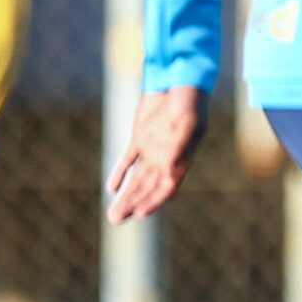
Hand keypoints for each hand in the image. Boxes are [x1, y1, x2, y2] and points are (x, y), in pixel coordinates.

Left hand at [105, 86, 206, 222]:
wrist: (179, 82)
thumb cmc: (189, 102)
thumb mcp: (188, 122)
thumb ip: (180, 144)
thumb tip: (169, 168)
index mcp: (180, 159)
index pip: (166, 188)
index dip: (154, 202)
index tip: (140, 215)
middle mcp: (166, 159)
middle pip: (148, 189)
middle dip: (134, 205)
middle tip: (116, 219)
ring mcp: (153, 150)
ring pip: (137, 179)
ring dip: (126, 196)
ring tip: (113, 214)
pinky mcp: (140, 138)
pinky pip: (129, 160)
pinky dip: (120, 174)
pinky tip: (112, 188)